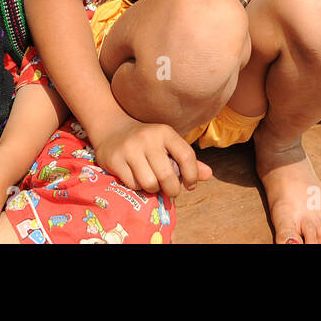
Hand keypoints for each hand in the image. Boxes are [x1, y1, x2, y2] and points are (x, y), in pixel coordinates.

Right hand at [94, 118, 211, 196]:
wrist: (112, 129)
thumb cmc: (147, 141)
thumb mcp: (167, 144)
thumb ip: (186, 160)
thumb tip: (209, 175)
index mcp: (165, 132)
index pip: (186, 156)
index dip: (192, 175)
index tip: (190, 185)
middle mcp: (148, 138)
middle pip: (168, 176)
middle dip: (172, 189)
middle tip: (170, 190)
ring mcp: (130, 148)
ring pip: (150, 183)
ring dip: (153, 190)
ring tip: (153, 183)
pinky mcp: (114, 159)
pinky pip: (133, 185)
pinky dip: (138, 187)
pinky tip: (136, 178)